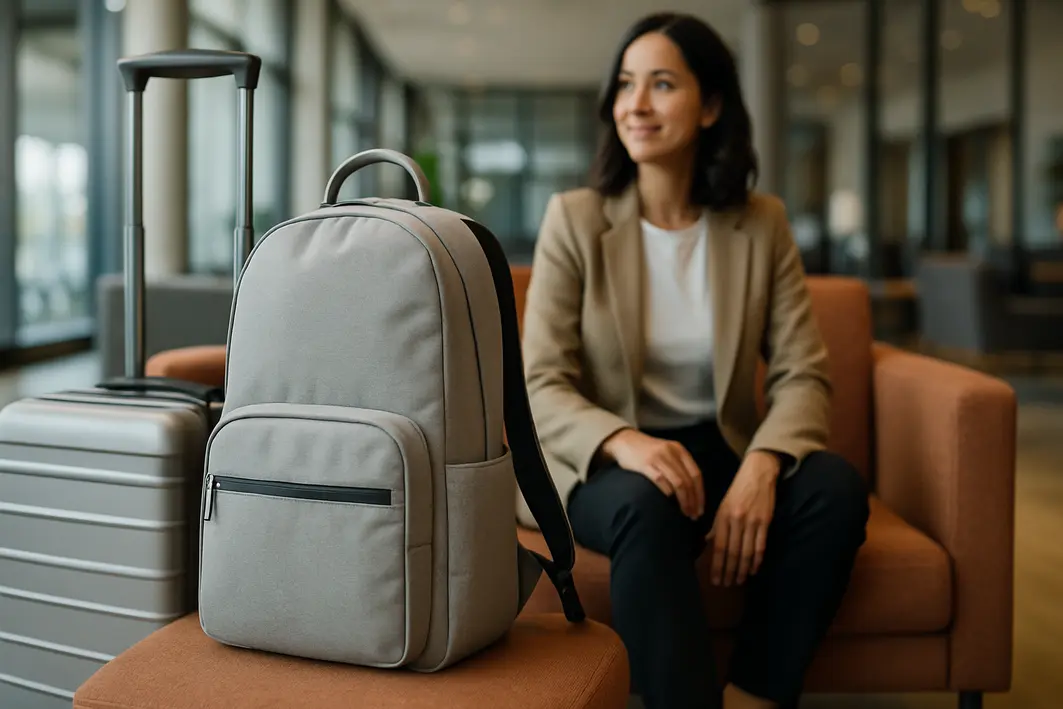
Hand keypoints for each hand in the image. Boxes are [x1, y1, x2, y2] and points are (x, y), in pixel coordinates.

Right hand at [600, 429, 704, 518]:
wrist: (624, 441)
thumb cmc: (648, 451)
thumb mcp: (668, 453)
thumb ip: (679, 466)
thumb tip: (693, 492)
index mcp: (680, 451)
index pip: (696, 474)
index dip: (700, 494)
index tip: (700, 509)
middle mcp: (672, 453)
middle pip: (688, 481)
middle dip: (693, 501)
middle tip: (693, 515)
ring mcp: (658, 458)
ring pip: (678, 483)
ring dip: (683, 501)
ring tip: (684, 512)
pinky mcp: (645, 464)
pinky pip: (660, 480)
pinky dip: (668, 492)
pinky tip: (669, 502)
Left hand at [707, 450, 779, 586]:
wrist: (757, 474)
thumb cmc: (738, 490)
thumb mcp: (722, 505)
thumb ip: (716, 525)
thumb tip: (706, 541)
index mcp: (723, 517)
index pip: (718, 546)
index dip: (717, 565)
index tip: (715, 579)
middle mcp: (736, 520)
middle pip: (732, 552)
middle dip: (729, 571)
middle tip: (726, 585)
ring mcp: (752, 522)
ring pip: (746, 551)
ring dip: (742, 569)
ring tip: (739, 581)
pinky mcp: (765, 521)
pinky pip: (760, 545)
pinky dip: (757, 559)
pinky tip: (753, 569)